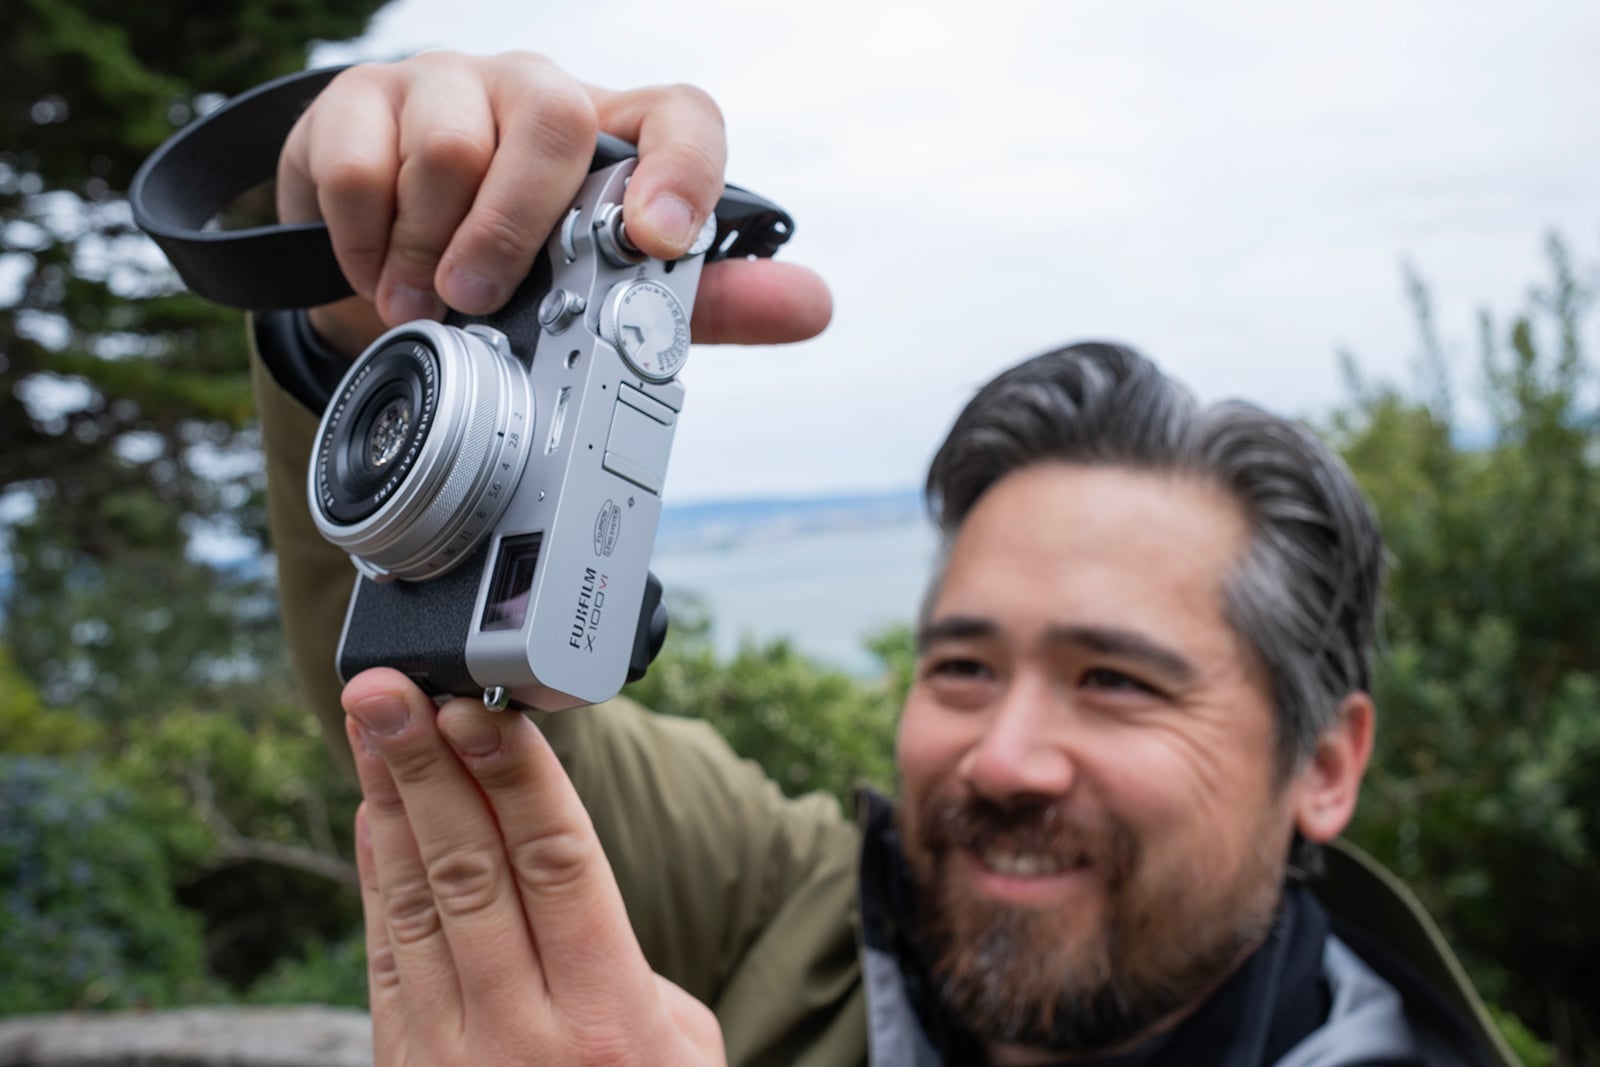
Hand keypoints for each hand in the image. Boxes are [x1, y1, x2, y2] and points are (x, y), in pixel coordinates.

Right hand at [277, 51, 830, 355]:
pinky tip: (373, 272)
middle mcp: (540, 95)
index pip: (680, 117)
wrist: (396, 265)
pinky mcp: (361, 99)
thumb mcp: (607, 296)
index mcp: (615, 139)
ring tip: (420, 304)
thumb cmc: (519, 270)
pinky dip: (364, 240)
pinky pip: (360, 162)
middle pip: (555, 121)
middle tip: (482, 301)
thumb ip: (705, 302)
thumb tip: (812, 305)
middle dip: (515, 229)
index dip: (682, 171)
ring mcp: (449, 86)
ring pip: (451, 144)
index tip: (660, 240)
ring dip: (429, 248)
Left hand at [342, 667, 724, 1065]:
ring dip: (390, 804)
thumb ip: (627, 966)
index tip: (481, 708)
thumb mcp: (681, 1052)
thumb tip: (566, 897)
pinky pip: (387, 956)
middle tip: (391, 689)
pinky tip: (372, 817)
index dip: (513, 780)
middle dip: (426, 768)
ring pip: (415, 903)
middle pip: (468, 870)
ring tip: (370, 725)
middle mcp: (521, 1032)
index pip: (556, 867)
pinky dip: (376, 877)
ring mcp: (452, 1056)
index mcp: (607, 1020)